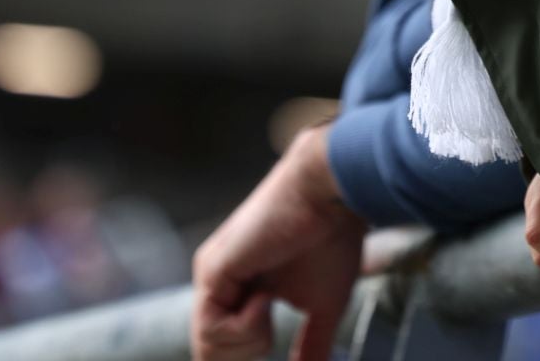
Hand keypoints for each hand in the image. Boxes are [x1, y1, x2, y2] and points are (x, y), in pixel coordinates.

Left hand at [191, 125, 367, 360]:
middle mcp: (218, 282)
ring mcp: (211, 274)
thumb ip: (312, 346)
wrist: (330, 194)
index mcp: (239, 289)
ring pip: (207, 347)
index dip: (247, 357)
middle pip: (211, 354)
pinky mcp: (212, 268)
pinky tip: (266, 299)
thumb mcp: (324, 308)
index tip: (280, 353)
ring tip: (272, 309)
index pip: (223, 347)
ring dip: (248, 343)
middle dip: (247, 355)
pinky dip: (243, 330)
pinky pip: (211, 327)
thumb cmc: (332, 242)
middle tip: (274, 332)